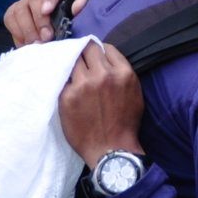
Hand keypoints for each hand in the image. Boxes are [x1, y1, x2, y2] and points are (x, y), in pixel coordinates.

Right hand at [5, 0, 85, 45]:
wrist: (60, 28)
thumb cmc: (71, 18)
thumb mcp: (77, 13)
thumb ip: (78, 8)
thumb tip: (81, 2)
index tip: (48, 10)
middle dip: (39, 19)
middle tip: (47, 37)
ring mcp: (25, 0)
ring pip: (19, 9)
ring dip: (27, 28)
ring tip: (37, 43)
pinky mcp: (15, 11)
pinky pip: (9, 18)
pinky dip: (17, 32)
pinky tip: (27, 43)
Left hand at [58, 42, 144, 169]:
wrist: (111, 150)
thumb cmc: (125, 123)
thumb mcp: (134, 92)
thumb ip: (121, 72)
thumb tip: (105, 56)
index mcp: (122, 73)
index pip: (105, 47)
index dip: (99, 51)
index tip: (95, 57)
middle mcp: (103, 75)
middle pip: (87, 48)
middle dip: (85, 53)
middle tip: (82, 62)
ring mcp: (83, 84)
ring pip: (72, 60)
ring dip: (73, 65)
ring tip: (74, 75)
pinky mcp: (67, 96)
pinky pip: (63, 78)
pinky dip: (65, 80)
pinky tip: (68, 87)